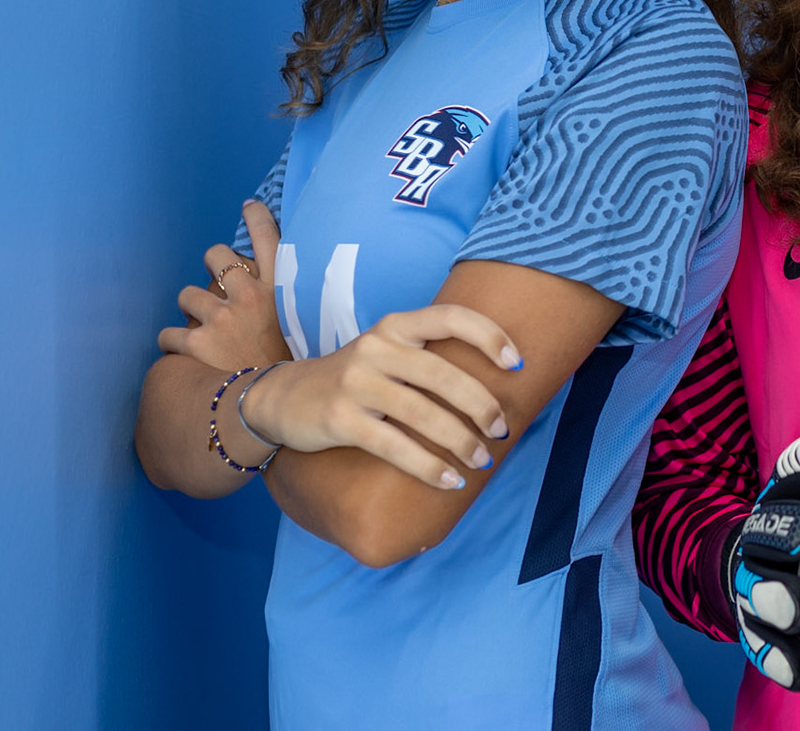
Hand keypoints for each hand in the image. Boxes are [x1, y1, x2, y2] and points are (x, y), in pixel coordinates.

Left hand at [159, 202, 290, 369]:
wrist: (275, 407)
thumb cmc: (290, 369)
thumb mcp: (304, 329)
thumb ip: (285, 305)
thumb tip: (260, 290)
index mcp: (282, 290)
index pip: (272, 239)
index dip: (258, 217)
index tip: (249, 206)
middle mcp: (252, 295)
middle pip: (218, 255)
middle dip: (210, 267)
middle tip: (214, 288)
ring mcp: (223, 316)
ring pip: (186, 295)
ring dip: (190, 312)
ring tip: (201, 332)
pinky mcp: (198, 342)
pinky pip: (168, 335)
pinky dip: (172, 346)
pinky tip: (184, 357)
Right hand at [241, 304, 523, 489]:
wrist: (282, 397)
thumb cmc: (354, 379)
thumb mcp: (386, 353)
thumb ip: (428, 357)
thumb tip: (494, 386)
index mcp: (395, 326)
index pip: (450, 316)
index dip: (488, 335)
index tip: (517, 364)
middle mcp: (376, 348)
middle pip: (442, 373)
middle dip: (481, 404)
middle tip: (502, 429)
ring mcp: (356, 382)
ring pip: (422, 413)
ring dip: (460, 441)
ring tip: (482, 460)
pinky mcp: (339, 419)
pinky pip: (393, 445)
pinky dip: (426, 466)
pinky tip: (448, 481)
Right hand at [728, 395, 799, 688]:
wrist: (750, 565)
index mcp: (789, 495)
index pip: (798, 466)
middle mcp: (766, 536)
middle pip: (768, 527)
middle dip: (788, 525)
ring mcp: (757, 583)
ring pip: (758, 589)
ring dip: (775, 595)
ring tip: (798, 605)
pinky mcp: (758, 630)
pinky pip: (764, 649)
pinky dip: (781, 658)